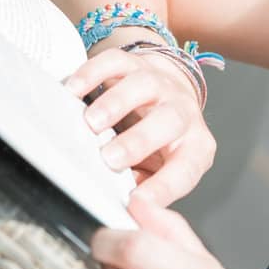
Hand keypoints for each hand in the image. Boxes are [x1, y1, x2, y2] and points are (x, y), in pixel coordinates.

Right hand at [63, 46, 216, 208]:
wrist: (167, 94)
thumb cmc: (161, 142)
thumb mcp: (159, 170)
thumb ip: (144, 186)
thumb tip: (125, 206)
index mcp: (194, 147)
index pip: (185, 169)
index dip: (164, 187)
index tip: (137, 203)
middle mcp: (182, 113)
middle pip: (170, 121)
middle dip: (139, 140)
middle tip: (110, 157)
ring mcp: (160, 85)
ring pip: (144, 85)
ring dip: (116, 104)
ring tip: (91, 123)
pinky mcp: (136, 63)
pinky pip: (117, 62)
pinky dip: (94, 73)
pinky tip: (74, 89)